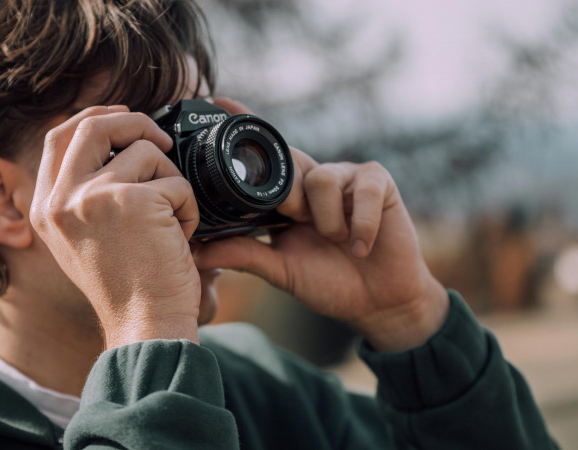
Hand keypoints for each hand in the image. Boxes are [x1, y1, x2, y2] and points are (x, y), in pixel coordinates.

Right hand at [30, 106, 201, 348]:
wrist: (144, 326)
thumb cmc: (127, 288)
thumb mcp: (84, 239)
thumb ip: (84, 195)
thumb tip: (113, 144)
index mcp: (46, 208)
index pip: (57, 137)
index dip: (93, 118)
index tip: (122, 118)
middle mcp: (61, 200)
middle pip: (93, 124)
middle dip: (134, 122)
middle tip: (162, 140)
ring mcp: (93, 197)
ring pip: (145, 152)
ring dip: (171, 179)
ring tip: (174, 219)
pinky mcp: (131, 201)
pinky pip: (175, 181)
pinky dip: (189, 206)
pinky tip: (183, 237)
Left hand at [193, 98, 447, 351]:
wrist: (379, 302)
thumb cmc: (330, 283)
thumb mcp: (281, 270)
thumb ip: (243, 255)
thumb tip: (197, 251)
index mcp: (289, 196)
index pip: (265, 157)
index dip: (245, 128)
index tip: (220, 101)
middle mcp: (314, 180)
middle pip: (290, 163)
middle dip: (289, 199)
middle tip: (297, 224)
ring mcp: (347, 177)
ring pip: (320, 179)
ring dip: (326, 220)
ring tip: (335, 241)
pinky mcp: (379, 181)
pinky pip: (363, 190)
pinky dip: (360, 224)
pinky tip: (360, 247)